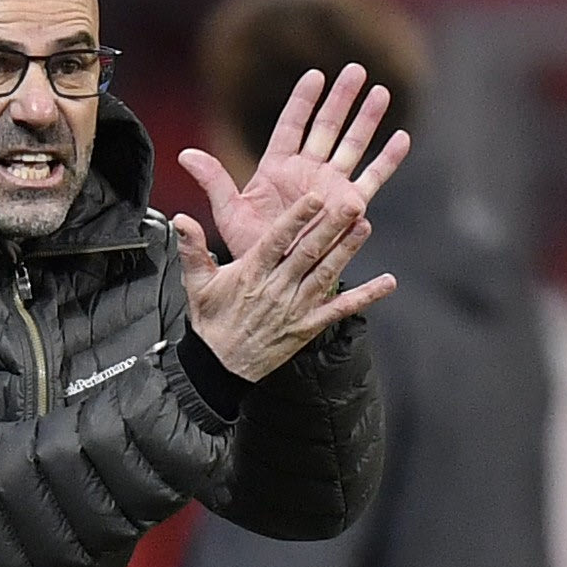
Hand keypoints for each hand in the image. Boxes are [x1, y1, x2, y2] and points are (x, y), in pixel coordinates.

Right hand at [174, 192, 395, 381]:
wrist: (220, 366)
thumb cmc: (211, 319)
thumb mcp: (196, 283)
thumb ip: (191, 248)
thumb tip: (180, 219)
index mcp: (250, 274)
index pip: (275, 242)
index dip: (295, 220)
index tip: (313, 199)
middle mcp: (276, 289)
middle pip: (307, 254)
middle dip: (330, 228)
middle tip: (351, 203)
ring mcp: (295, 309)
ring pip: (325, 276)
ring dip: (347, 252)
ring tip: (365, 227)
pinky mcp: (308, 326)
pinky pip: (340, 310)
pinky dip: (365, 296)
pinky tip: (387, 283)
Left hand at [180, 64, 409, 259]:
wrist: (275, 278)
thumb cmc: (250, 247)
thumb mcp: (229, 213)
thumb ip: (213, 181)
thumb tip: (185, 154)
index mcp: (276, 168)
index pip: (291, 125)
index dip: (303, 101)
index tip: (315, 75)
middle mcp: (306, 172)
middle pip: (326, 127)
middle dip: (342, 99)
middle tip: (356, 70)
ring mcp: (330, 186)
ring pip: (352, 145)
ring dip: (367, 120)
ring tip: (381, 92)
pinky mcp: (349, 206)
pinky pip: (371, 179)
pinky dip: (387, 160)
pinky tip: (402, 138)